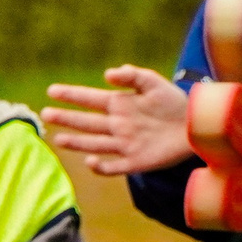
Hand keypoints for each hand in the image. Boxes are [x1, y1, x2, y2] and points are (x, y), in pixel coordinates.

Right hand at [43, 65, 192, 174]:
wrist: (196, 125)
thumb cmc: (173, 101)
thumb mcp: (152, 81)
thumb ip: (130, 75)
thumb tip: (106, 74)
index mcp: (119, 104)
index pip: (89, 99)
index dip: (71, 95)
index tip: (52, 91)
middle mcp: (117, 124)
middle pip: (86, 122)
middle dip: (66, 118)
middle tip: (45, 113)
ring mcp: (125, 144)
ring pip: (94, 144)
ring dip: (77, 142)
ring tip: (58, 139)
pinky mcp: (136, 161)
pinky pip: (114, 167)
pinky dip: (101, 167)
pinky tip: (90, 162)